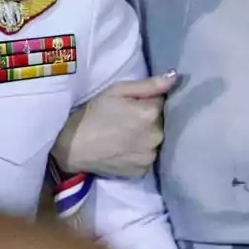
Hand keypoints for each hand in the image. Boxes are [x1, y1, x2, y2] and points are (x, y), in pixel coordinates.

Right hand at [51, 71, 176, 176]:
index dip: (147, 101)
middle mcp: (156, 136)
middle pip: (161, 123)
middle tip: (127, 119)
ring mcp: (150, 156)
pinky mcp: (142, 171)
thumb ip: (149, 85)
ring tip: (125, 135)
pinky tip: (124, 149)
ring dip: (146, 136)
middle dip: (149, 119)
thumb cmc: (93, 113)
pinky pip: (147, 157)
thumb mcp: (117, 91)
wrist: (72, 146)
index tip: (133, 104)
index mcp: (151, 114)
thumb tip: (175, 77)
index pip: (162, 102)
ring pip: (155, 141)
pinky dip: (140, 152)